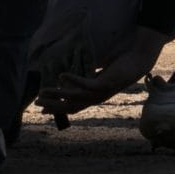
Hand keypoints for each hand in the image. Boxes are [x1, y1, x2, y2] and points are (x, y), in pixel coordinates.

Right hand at [36, 27, 169, 116]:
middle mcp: (96, 99)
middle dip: (53, 106)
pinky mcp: (104, 83)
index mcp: (94, 98)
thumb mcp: (98, 77)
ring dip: (58, 95)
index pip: (72, 108)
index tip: (41, 110)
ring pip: (74, 98)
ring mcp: (100, 93)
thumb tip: (70, 79)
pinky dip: (73, 81)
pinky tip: (62, 75)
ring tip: (43, 91)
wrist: (137, 63)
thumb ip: (85, 80)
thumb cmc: (117, 68)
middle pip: (70, 107)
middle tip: (37, 103)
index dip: (57, 110)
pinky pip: (86, 85)